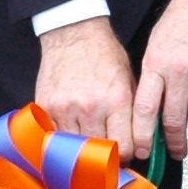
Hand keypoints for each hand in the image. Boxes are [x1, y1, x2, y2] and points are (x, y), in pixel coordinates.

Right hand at [33, 13, 136, 145]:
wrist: (73, 33)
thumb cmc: (103, 54)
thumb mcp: (129, 80)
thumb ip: (134, 113)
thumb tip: (141, 142)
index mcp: (117, 100)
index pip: (124, 148)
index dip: (125, 155)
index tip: (124, 154)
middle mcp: (91, 107)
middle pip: (98, 153)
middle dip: (104, 155)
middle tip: (105, 151)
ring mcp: (65, 108)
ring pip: (75, 149)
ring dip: (82, 149)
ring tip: (88, 140)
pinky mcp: (46, 107)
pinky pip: (54, 137)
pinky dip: (63, 139)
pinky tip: (71, 131)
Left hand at [135, 0, 187, 160]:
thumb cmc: (181, 19)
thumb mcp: (156, 44)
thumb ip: (153, 77)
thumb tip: (150, 115)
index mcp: (155, 63)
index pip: (144, 110)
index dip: (143, 137)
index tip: (145, 154)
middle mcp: (179, 68)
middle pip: (175, 120)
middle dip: (177, 143)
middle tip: (179, 152)